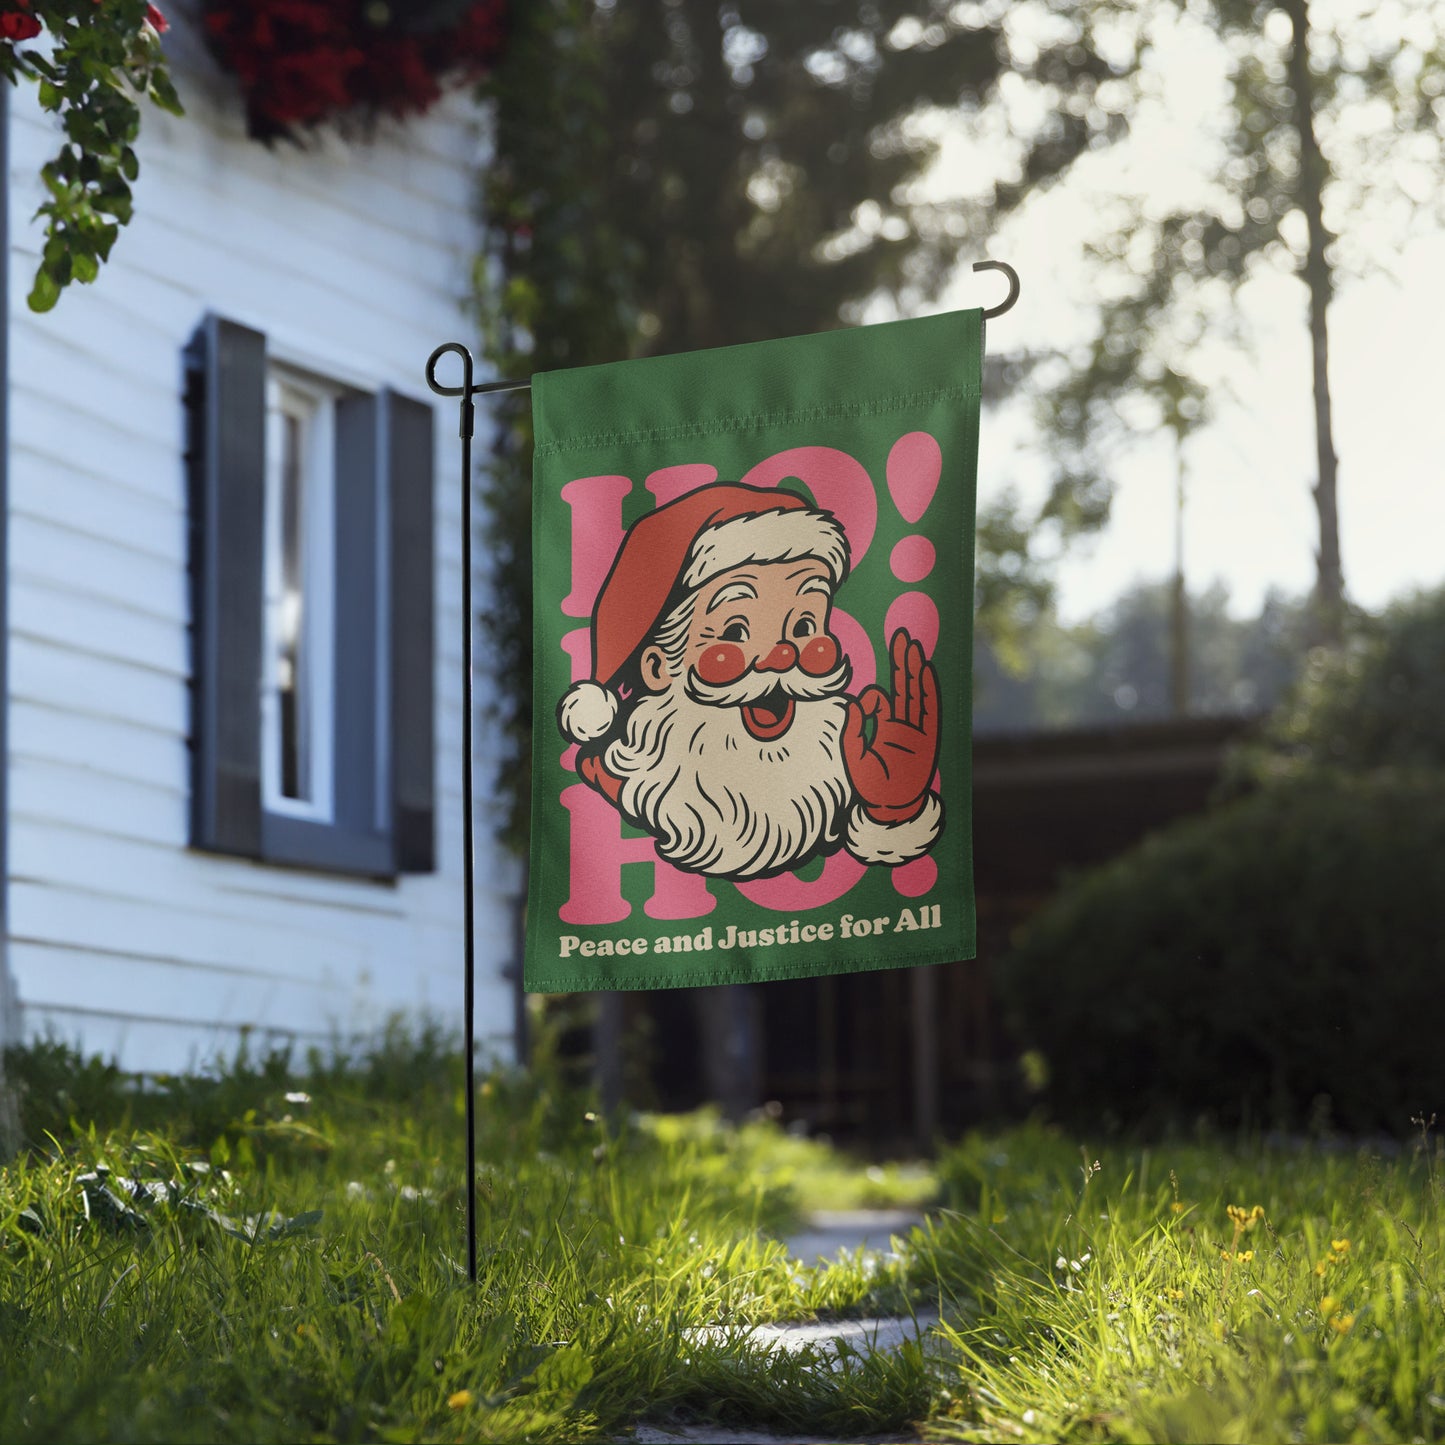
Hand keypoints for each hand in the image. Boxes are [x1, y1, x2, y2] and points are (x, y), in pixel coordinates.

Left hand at [841, 629, 939, 820]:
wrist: (890, 809)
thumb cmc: (870, 787)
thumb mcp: (853, 755)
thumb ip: (853, 729)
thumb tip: (856, 701)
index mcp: (885, 730)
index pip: (881, 701)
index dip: (873, 694)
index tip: (865, 699)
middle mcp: (903, 726)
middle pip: (903, 687)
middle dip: (901, 661)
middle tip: (900, 634)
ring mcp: (917, 731)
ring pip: (916, 693)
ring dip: (914, 668)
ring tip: (912, 643)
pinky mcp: (929, 738)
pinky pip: (929, 709)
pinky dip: (928, 689)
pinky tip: (926, 669)